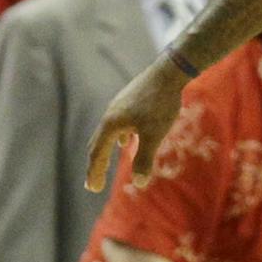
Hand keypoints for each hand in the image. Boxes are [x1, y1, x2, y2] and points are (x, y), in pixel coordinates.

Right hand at [86, 59, 192, 191]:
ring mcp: (118, 107)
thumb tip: (139, 183)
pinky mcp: (129, 101)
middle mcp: (110, 115)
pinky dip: (118, 138)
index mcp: (110, 124)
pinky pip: (119, 125)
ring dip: (105, 151)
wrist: (168, 73)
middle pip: (97, 144)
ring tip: (104, 164)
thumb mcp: (154, 135)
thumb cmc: (160, 105)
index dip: (94, 172)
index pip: (97, 153)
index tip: (93, 189)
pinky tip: (127, 140)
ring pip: (108, 133)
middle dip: (95, 165)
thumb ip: (144, 159)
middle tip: (94, 183)